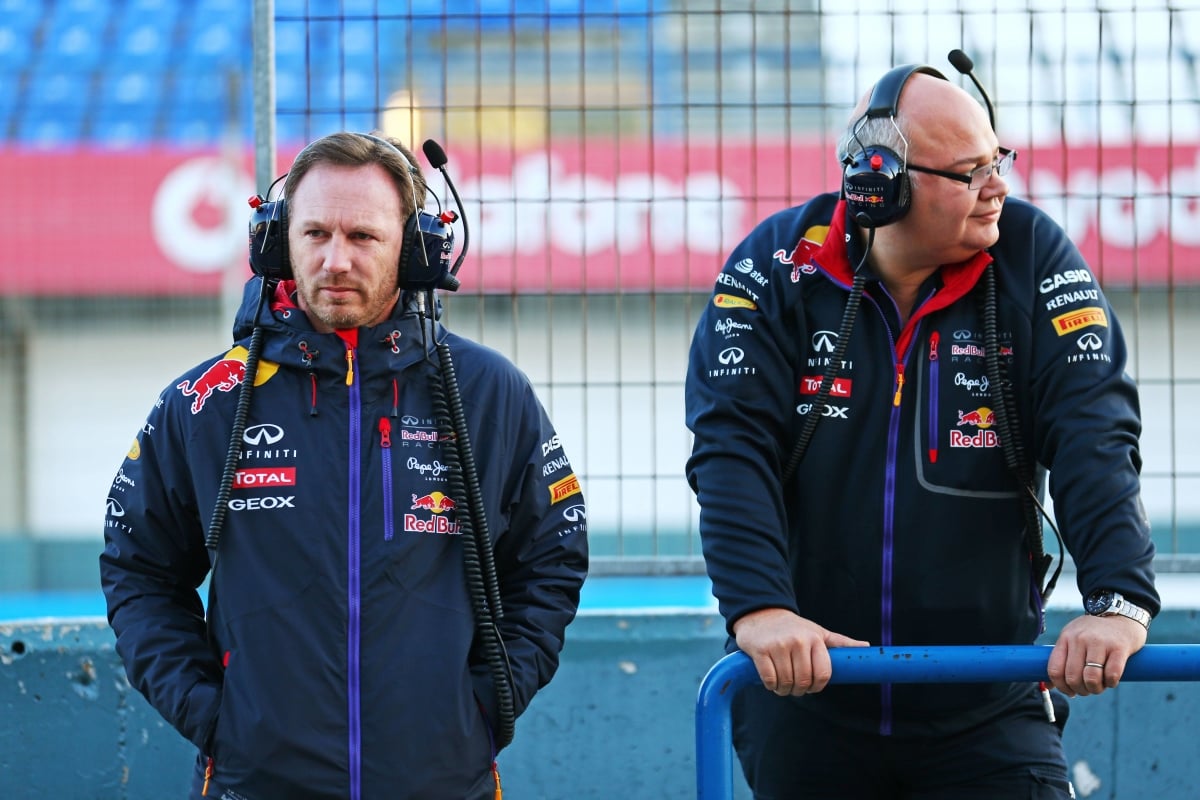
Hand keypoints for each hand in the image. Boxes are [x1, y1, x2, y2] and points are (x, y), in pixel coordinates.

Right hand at [732, 607, 869, 696]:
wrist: (762, 613)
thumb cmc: (794, 627)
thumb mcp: (818, 632)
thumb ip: (841, 642)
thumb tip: (867, 646)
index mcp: (815, 638)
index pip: (823, 673)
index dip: (817, 686)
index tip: (811, 687)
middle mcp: (798, 641)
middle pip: (803, 680)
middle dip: (799, 690)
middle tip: (795, 688)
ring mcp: (778, 645)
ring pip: (786, 681)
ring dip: (784, 690)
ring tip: (783, 686)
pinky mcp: (760, 650)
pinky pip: (769, 678)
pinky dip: (771, 686)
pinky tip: (772, 682)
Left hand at [1046, 613, 1147, 696]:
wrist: (1122, 617)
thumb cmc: (1095, 633)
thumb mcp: (1073, 639)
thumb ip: (1062, 660)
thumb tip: (1047, 685)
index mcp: (1065, 638)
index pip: (1054, 669)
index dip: (1061, 686)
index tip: (1070, 692)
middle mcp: (1080, 639)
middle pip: (1072, 677)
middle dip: (1080, 690)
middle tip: (1087, 690)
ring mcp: (1099, 642)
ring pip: (1091, 678)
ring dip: (1095, 689)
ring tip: (1099, 686)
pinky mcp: (1119, 647)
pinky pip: (1112, 674)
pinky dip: (1111, 683)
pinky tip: (1111, 680)